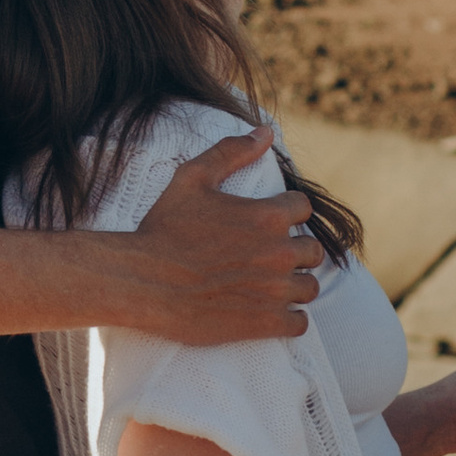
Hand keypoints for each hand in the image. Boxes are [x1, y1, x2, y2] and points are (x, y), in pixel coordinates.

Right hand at [121, 131, 319, 342]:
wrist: (143, 282)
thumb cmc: (164, 229)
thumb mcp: (192, 178)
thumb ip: (232, 152)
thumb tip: (266, 133)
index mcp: (268, 216)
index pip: (303, 209)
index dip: (287, 213)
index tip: (271, 222)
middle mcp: (279, 252)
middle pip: (313, 251)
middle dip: (296, 251)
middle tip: (270, 256)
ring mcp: (275, 290)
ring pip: (310, 288)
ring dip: (295, 285)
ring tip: (273, 285)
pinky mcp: (265, 323)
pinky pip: (299, 323)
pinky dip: (290, 319)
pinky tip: (272, 313)